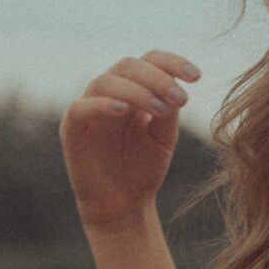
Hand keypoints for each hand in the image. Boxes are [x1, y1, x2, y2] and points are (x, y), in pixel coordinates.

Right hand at [59, 50, 200, 230]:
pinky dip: (101, 105)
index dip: (172, 62)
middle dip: (157, 78)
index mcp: (133, 90)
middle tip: (180, 99)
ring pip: (105, 82)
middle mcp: (109, 93)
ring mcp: (88, 109)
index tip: (197, 77)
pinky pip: (80, 108)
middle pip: (128, 65)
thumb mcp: (163, 137)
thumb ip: (167, 110)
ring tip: (160, 109)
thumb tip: (174, 85)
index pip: (149, 61)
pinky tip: (123, 111)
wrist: (123, 207)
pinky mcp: (71, 130)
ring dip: (136, 91)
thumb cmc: (143, 170)